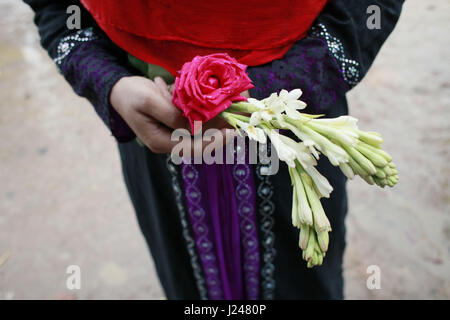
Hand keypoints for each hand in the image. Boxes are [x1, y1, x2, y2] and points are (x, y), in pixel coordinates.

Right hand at [110, 76, 237, 154]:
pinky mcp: (175, 123)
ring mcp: (172, 133)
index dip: (214, 142)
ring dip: (216, 121)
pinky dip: (204, 113)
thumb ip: (171, 115)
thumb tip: (194, 127)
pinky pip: (194, 121)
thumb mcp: (150, 101)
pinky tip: (213, 102)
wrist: (119, 90)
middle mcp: (168, 141)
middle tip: (239, 121)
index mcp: (160, 142)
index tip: (232, 132)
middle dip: (220, 131)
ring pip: (200, 131)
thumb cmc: (131, 95)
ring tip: (234, 111)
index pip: (193, 149)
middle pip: (200, 142)